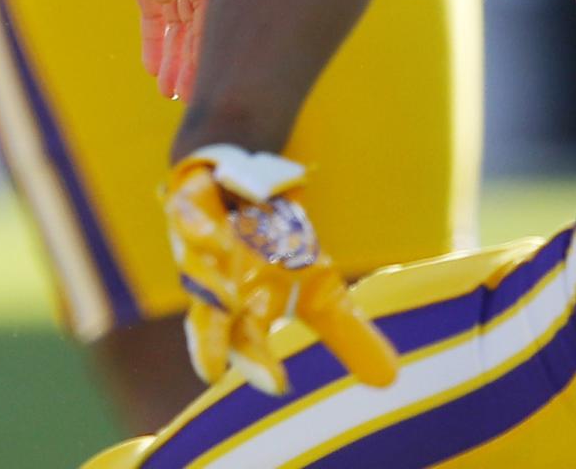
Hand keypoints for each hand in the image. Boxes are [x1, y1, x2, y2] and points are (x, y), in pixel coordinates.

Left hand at [33, 0, 214, 101]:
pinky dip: (155, 36)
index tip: (205, 69)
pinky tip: (154, 67)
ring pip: (178, 15)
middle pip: (197, 10)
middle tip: (188, 94)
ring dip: (176, 51)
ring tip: (173, 91)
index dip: (207, 33)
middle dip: (193, 52)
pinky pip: (155, 9)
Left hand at [165, 148, 399, 396]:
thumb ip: (347, 334)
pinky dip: (197, 226)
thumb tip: (390, 379)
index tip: (278, 385)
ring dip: (208, 283)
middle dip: (210, 344)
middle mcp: (216, 285)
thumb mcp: (319, 290)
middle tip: (212, 371)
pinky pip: (186, 217)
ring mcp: (198, 247)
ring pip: (196, 270)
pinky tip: (211, 236)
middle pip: (210, 320)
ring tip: (228, 299)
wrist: (245, 190)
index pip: (248, 345)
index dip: (259, 365)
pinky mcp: (189, 208)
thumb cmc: (278, 251)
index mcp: (246, 310)